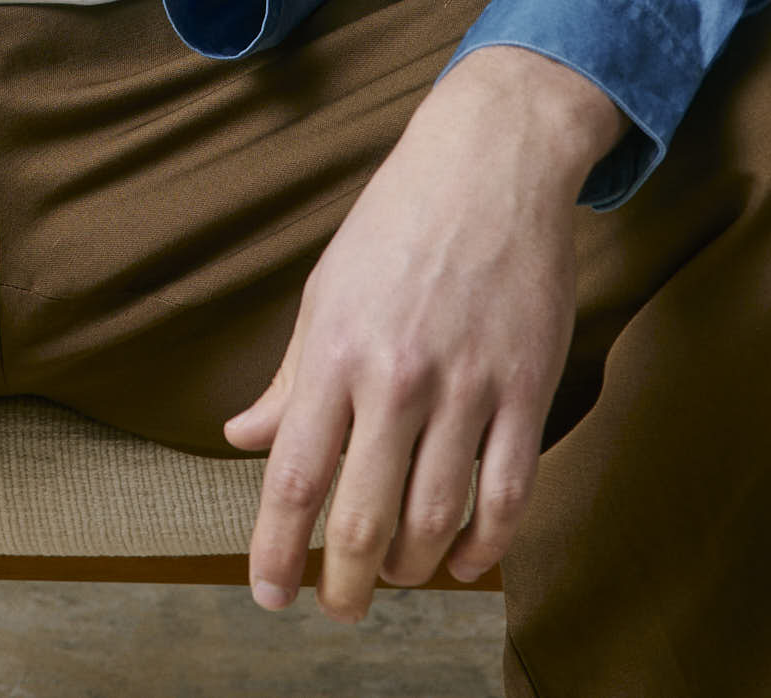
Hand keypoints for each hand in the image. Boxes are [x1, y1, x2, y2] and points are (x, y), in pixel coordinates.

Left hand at [221, 47, 625, 620]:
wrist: (490, 162)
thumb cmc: (396, 223)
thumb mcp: (325, 290)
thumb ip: (290, 377)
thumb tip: (242, 438)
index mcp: (335, 351)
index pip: (295, 477)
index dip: (277, 551)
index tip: (270, 596)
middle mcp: (397, 376)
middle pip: (364, 517)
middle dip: (346, 584)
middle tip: (338, 608)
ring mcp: (468, 385)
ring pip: (435, 518)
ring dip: (410, 567)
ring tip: (393, 576)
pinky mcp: (528, 386)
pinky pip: (506, 493)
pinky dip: (482, 544)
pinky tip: (460, 560)